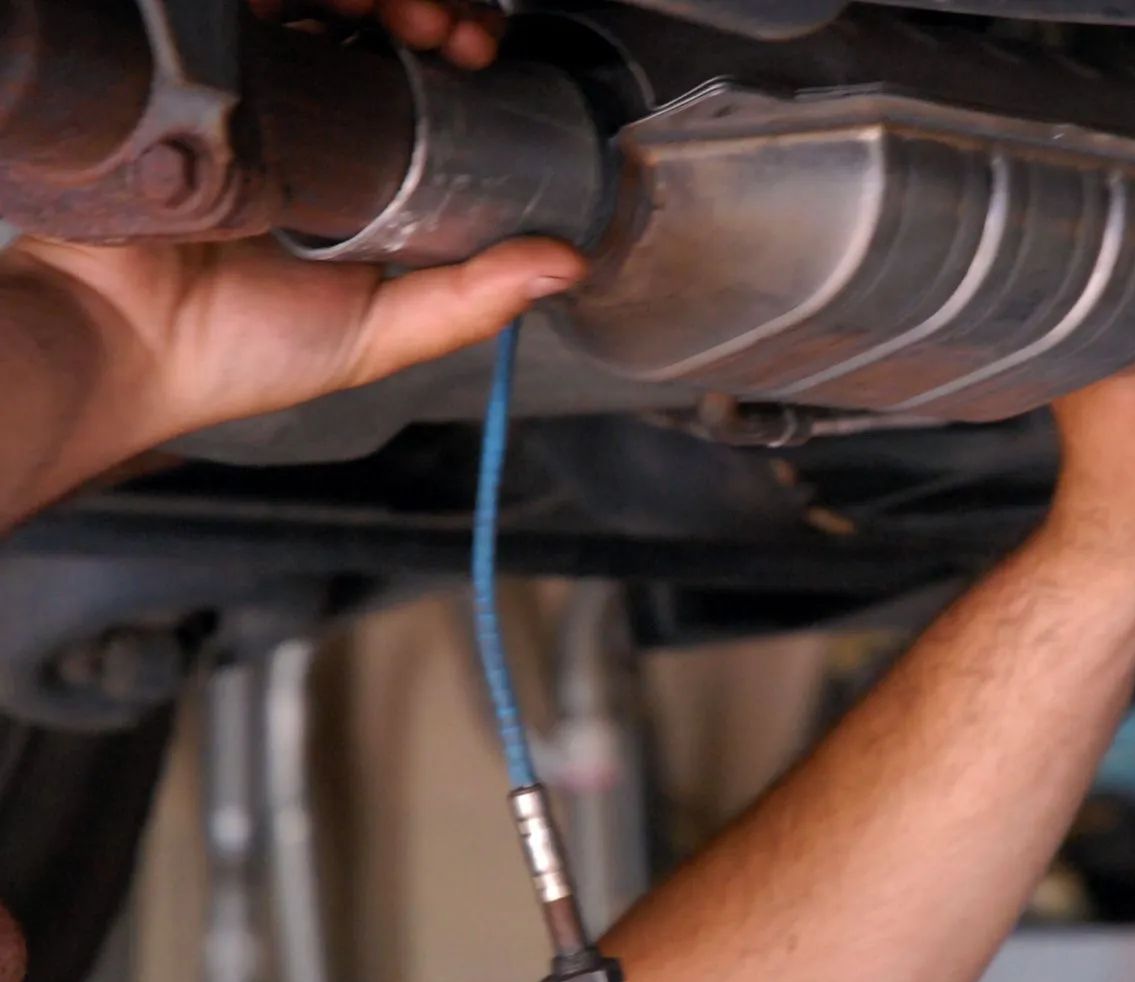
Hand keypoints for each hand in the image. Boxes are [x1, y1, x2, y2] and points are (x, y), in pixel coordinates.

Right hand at [0, 0, 584, 460]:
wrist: (121, 345)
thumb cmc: (236, 351)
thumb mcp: (377, 335)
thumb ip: (469, 303)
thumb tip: (569, 264)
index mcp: (357, 169)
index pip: (424, 82)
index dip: (463, 54)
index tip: (485, 56)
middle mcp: (305, 115)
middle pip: (382, 24)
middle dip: (437, 11)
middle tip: (458, 36)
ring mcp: (248, 84)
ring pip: (328, 1)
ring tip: (411, 18)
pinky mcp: (193, 65)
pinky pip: (253, 3)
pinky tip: (338, 5)